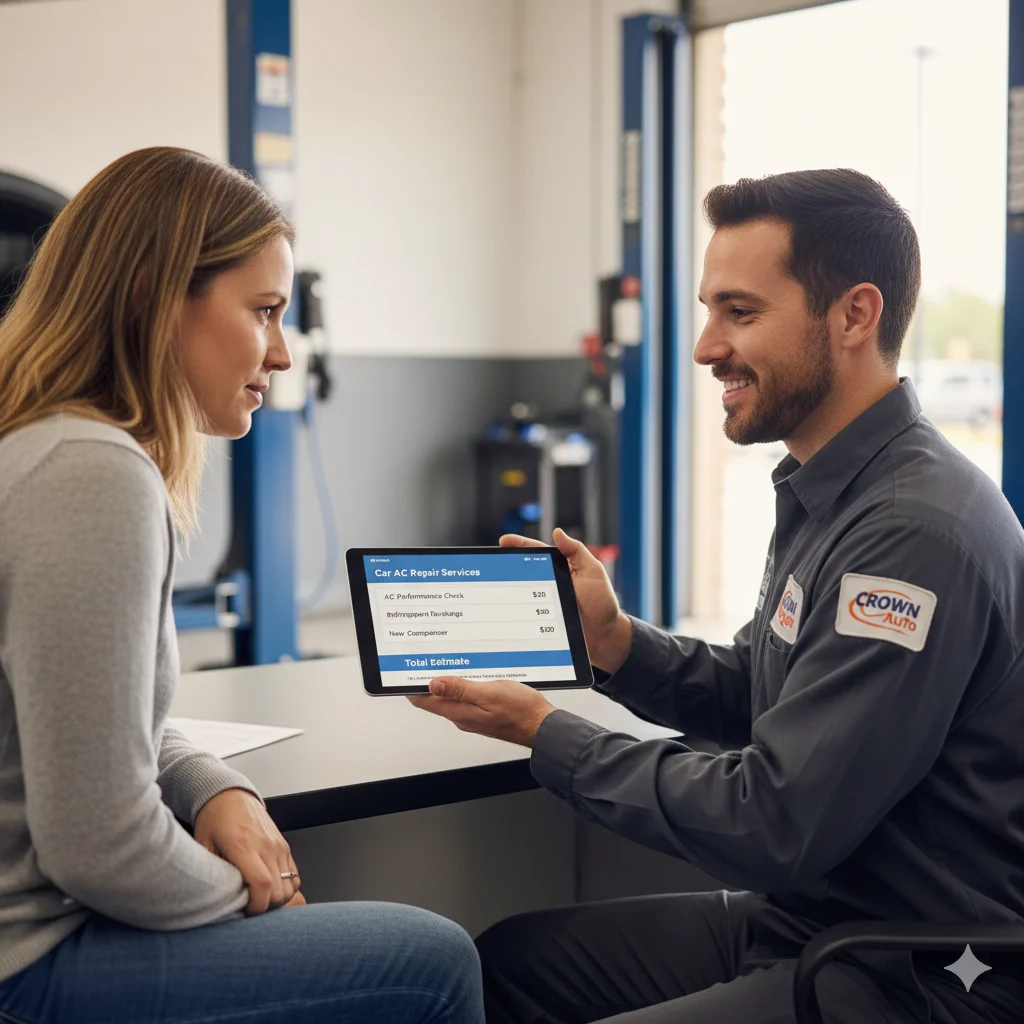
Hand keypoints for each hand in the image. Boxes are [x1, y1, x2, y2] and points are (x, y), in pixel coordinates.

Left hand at [193, 788, 301, 915]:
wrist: (230, 796)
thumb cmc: (214, 820)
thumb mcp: (202, 845)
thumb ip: (208, 872)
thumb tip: (209, 899)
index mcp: (244, 847)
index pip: (262, 884)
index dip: (257, 906)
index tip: (246, 912)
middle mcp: (266, 846)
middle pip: (279, 890)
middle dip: (266, 907)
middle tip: (249, 908)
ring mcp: (278, 845)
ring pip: (290, 886)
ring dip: (277, 898)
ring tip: (259, 898)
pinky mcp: (284, 845)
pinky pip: (295, 875)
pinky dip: (286, 887)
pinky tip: (270, 887)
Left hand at [407, 676, 556, 746]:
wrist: (544, 726)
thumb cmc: (521, 712)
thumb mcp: (489, 694)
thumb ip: (460, 689)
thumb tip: (433, 684)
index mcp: (459, 713)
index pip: (424, 701)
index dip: (411, 686)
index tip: (404, 670)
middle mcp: (462, 716)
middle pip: (435, 698)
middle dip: (426, 680)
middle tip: (422, 659)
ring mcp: (473, 715)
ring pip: (451, 697)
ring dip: (445, 681)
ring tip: (441, 662)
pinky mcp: (483, 712)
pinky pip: (465, 697)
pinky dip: (461, 685)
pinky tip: (468, 674)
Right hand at [500, 528, 633, 672]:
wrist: (605, 637)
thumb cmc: (602, 603)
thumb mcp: (593, 572)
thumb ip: (576, 552)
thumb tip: (557, 532)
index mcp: (561, 568)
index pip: (536, 552)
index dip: (519, 545)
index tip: (503, 541)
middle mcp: (549, 583)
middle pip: (524, 570)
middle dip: (506, 563)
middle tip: (491, 561)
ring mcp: (543, 603)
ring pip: (520, 592)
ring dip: (507, 588)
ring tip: (493, 582)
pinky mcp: (540, 622)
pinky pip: (524, 613)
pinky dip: (513, 610)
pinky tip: (502, 608)